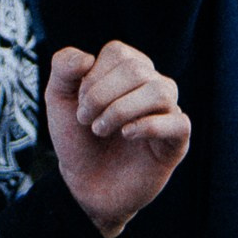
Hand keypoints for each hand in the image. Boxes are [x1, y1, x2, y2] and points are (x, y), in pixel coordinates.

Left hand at [45, 40, 190, 237]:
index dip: (92, 77)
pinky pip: (178, 123)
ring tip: (100, 130)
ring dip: (121, 110)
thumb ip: (64, 67)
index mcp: (129, 68)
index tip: (79, 103)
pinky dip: (148, 126)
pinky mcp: (177, 141)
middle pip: (137, 70)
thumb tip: (87, 57)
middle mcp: (153, 85)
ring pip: (160, 91)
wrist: (85, 184)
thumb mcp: (59, 99)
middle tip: (85, 120)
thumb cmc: (77, 138)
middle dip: (101, 96)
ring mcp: (168, 112)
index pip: (118, 53)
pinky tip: (126, 135)